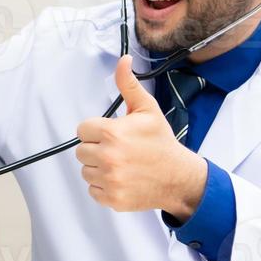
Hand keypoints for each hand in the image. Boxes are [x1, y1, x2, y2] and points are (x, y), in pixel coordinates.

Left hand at [75, 55, 208, 216]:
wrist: (178, 177)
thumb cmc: (161, 143)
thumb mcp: (147, 109)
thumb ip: (129, 85)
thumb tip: (123, 61)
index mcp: (113, 133)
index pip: (82, 130)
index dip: (97, 130)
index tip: (112, 134)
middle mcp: (108, 157)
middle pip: (81, 150)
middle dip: (96, 148)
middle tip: (118, 149)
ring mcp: (110, 180)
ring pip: (86, 170)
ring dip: (99, 168)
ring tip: (121, 164)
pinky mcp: (112, 198)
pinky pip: (93, 190)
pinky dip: (103, 186)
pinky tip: (121, 178)